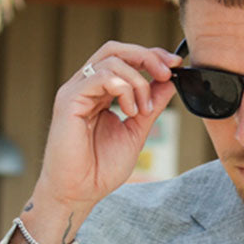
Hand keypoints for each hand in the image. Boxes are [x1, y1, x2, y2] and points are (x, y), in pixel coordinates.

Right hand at [12, 41, 181, 243]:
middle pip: (116, 50)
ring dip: (137, 81)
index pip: (124, 60)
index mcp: (100, 93)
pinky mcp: (69, 99)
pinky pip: (100, 76)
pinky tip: (129, 110)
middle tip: (167, 72)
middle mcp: (86, 87)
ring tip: (142, 110)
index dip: (150, 56)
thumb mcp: (136, 132)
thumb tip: (170, 81)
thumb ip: (151, 106)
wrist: (80, 192)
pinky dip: (123, 88)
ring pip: (111, 60)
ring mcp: (76, 91)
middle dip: (147, 56)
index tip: (175, 66)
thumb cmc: (101, 169)